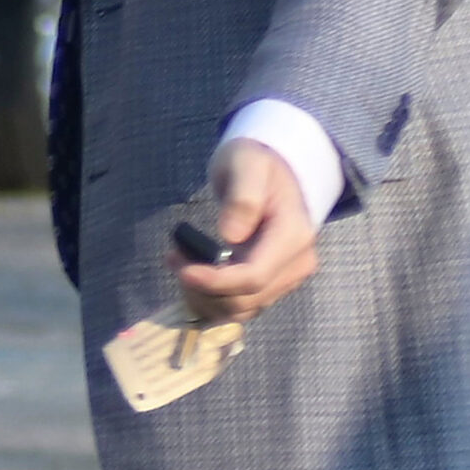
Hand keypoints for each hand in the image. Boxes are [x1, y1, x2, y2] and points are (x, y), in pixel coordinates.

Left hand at [172, 138, 317, 324]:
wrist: (270, 169)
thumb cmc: (255, 161)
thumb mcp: (246, 164)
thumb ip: (242, 197)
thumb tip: (231, 236)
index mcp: (293, 234)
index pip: (254, 276)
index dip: (216, 282)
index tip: (183, 269)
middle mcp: (296, 263)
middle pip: (246, 298)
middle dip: (203, 287)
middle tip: (173, 258)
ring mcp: (286, 276)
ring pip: (240, 309)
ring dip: (204, 296)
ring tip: (179, 262)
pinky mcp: (272, 284)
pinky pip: (240, 305)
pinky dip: (212, 297)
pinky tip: (193, 273)